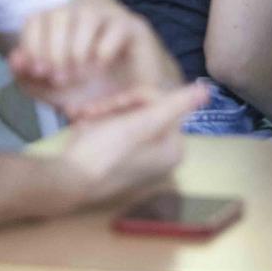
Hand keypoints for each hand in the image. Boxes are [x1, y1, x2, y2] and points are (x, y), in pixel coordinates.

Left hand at [8, 5, 177, 121]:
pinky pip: (116, 28)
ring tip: (80, 75)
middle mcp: (83, 18)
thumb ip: (29, 79)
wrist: (132, 108)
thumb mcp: (53, 94)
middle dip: (54, 48)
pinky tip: (102, 68)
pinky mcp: (135, 29)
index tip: (38, 72)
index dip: (33, 43)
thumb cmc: (93, 95)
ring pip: (87, 15)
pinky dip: (104, 50)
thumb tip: (14, 59)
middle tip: (60, 78)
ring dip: (77, 48)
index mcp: (60, 29)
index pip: (37, 18)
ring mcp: (111, 20)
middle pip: (59, 13)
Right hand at [56, 80, 204, 207]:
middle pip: (144, 108)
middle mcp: (162, 155)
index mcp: (174, 147)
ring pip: (126, 115)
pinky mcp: (121, 160)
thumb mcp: (141, 124)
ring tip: (85, 119)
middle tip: (92, 111)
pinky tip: (84, 128)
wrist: (64, 181)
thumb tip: (207, 89)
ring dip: (103, 112)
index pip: (160, 101)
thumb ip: (175, 105)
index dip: (131, 97)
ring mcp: (141, 158)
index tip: (110, 105)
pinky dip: (98, 124)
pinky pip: (114, 129)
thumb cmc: (103, 152)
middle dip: (115, 106)